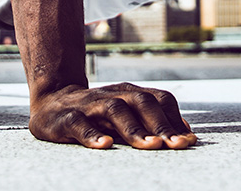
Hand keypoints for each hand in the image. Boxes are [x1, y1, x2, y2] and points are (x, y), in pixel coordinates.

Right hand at [29, 82, 197, 149]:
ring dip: (134, 129)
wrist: (51, 102)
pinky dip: (92, 134)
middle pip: (141, 102)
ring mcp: (89, 105)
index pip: (159, 99)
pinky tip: (104, 146)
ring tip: (149, 147)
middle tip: (176, 145)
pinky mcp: (67, 118)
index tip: (189, 140)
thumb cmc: (97, 115)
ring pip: (114, 110)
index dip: (175, 118)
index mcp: (130, 93)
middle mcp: (112, 95)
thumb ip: (152, 123)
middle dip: (160, 124)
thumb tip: (187, 135)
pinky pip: (80, 124)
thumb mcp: (126, 115)